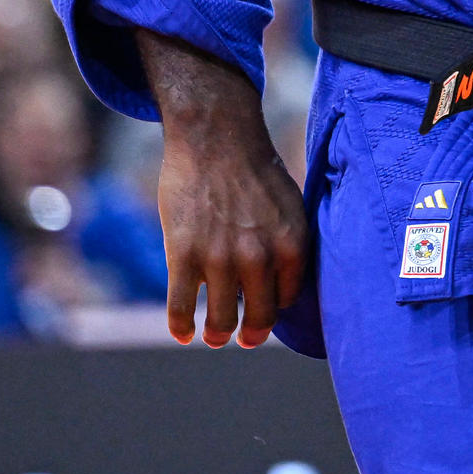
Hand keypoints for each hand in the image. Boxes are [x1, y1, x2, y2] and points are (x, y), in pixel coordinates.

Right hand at [140, 30, 309, 348]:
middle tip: (241, 337)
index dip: (274, 309)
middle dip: (249, 334)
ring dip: (216, 334)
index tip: (263, 311)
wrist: (215, 136)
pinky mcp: (184, 254)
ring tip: (213, 336)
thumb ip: (289, 246)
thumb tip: (287, 288)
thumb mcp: (291, 207)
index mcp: (291, 246)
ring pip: (220, 321)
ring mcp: (219, 258)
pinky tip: (182, 332)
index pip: (286, 301)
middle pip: (257, 318)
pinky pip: (181, 307)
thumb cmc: (254, 171)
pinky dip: (181, 327)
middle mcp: (259, 257)